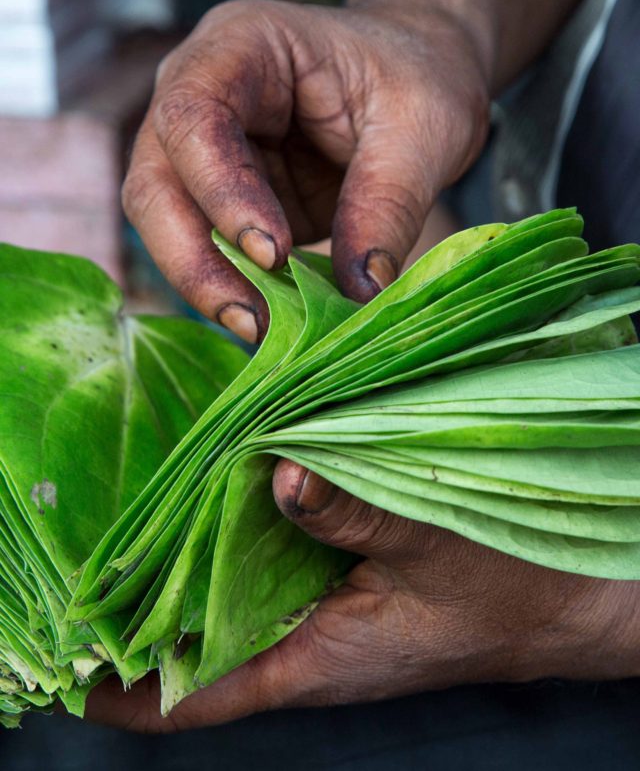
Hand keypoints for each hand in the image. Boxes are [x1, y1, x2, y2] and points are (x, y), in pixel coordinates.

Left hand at [86, 461, 639, 732]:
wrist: (572, 595)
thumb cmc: (512, 586)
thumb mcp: (433, 542)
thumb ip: (353, 511)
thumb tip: (279, 475)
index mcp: (318, 657)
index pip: (199, 692)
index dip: (130, 687)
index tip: (73, 669)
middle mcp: (311, 637)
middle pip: (206, 633)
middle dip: (152, 603)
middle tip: (101, 554)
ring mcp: (330, 607)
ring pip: (241, 588)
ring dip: (202, 555)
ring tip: (152, 508)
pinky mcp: (351, 577)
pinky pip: (282, 554)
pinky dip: (252, 526)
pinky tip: (239, 480)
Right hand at [122, 0, 489, 341]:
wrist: (417, 71)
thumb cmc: (417, 74)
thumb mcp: (422, 127)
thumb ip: (389, 202)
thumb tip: (360, 291)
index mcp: (242, 44)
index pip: (194, 115)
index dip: (220, 189)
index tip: (272, 252)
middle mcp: (201, 92)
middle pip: (156, 180)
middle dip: (194, 258)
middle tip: (253, 318)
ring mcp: (205, 149)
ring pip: (167, 223)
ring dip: (206, 282)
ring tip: (264, 328)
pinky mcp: (224, 196)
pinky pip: (207, 247)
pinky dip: (233, 285)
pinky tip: (272, 318)